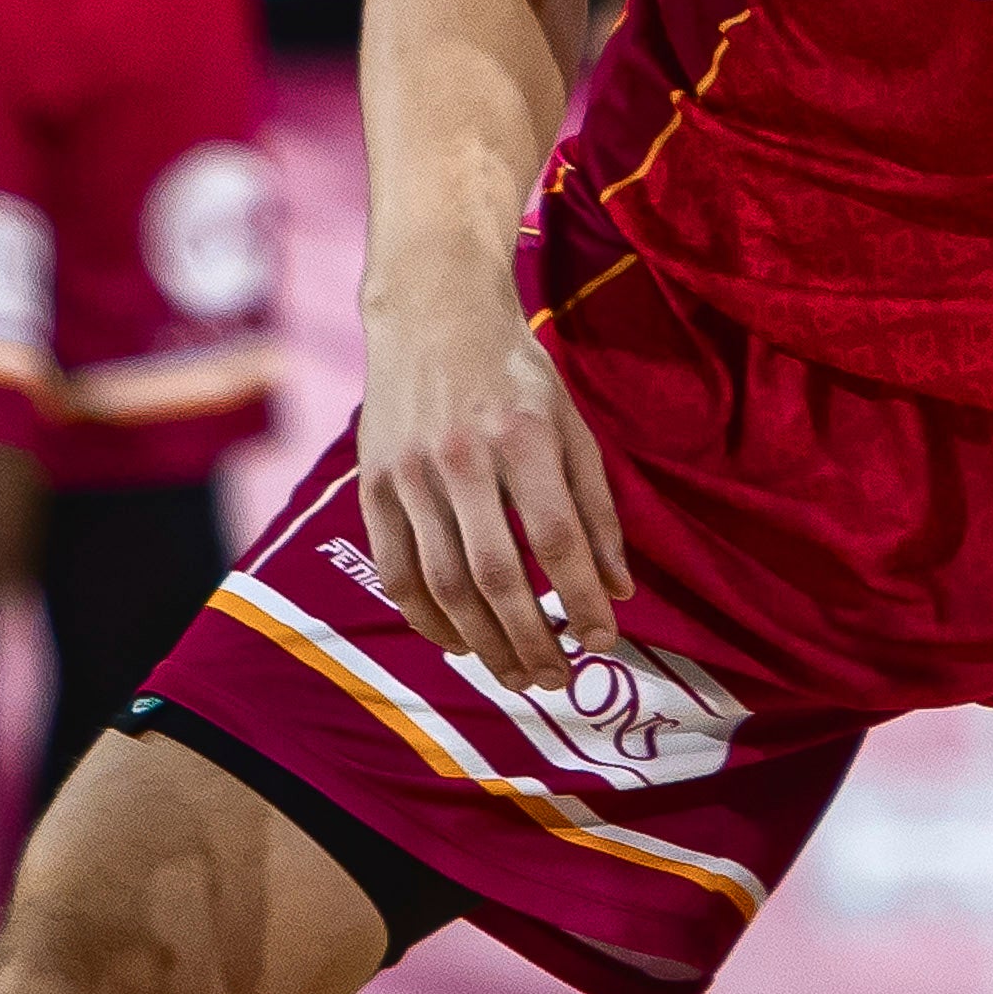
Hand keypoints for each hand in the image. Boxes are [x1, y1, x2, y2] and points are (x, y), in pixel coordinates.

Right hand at [356, 278, 632, 678]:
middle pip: (496, 574)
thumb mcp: (571, 426)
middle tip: (557, 679)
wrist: (433, 314)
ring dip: (482, 642)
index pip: (557, 538)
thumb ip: (598, 509)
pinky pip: (396, 570)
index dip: (582, 599)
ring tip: (515, 674)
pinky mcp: (373, 484)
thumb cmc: (515, 375)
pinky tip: (459, 642)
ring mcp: (410, 473)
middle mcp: (463, 456)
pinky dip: (427, 618)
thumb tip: (619, 591)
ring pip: (443, 583)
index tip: (603, 642)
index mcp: (523, 436)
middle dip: (531, 640)